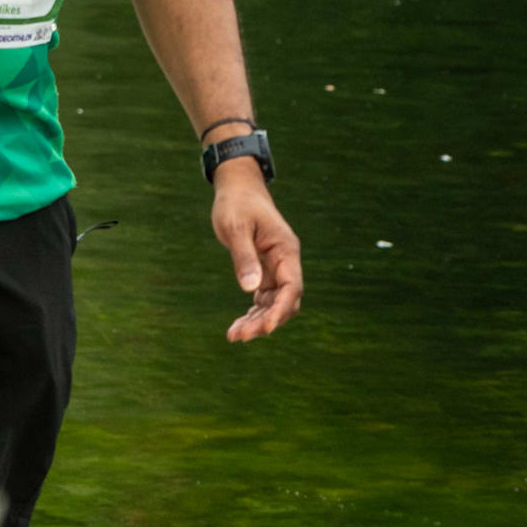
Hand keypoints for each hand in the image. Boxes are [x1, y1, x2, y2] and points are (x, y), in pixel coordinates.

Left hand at [211, 165, 302, 341]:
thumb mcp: (236, 228)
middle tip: (239, 336)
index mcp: (286, 251)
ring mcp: (276, 268)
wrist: (237, 189)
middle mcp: (285, 262)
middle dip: (265, 321)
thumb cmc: (236, 204)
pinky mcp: (264, 270)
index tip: (265, 328)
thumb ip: (243, 257)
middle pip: (284, 300)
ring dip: (257, 321)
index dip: (281, 310)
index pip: (292, 287)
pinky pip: (263, 298)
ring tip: (234, 336)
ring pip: (274, 303)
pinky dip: (252, 312)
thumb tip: (250, 289)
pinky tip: (237, 327)